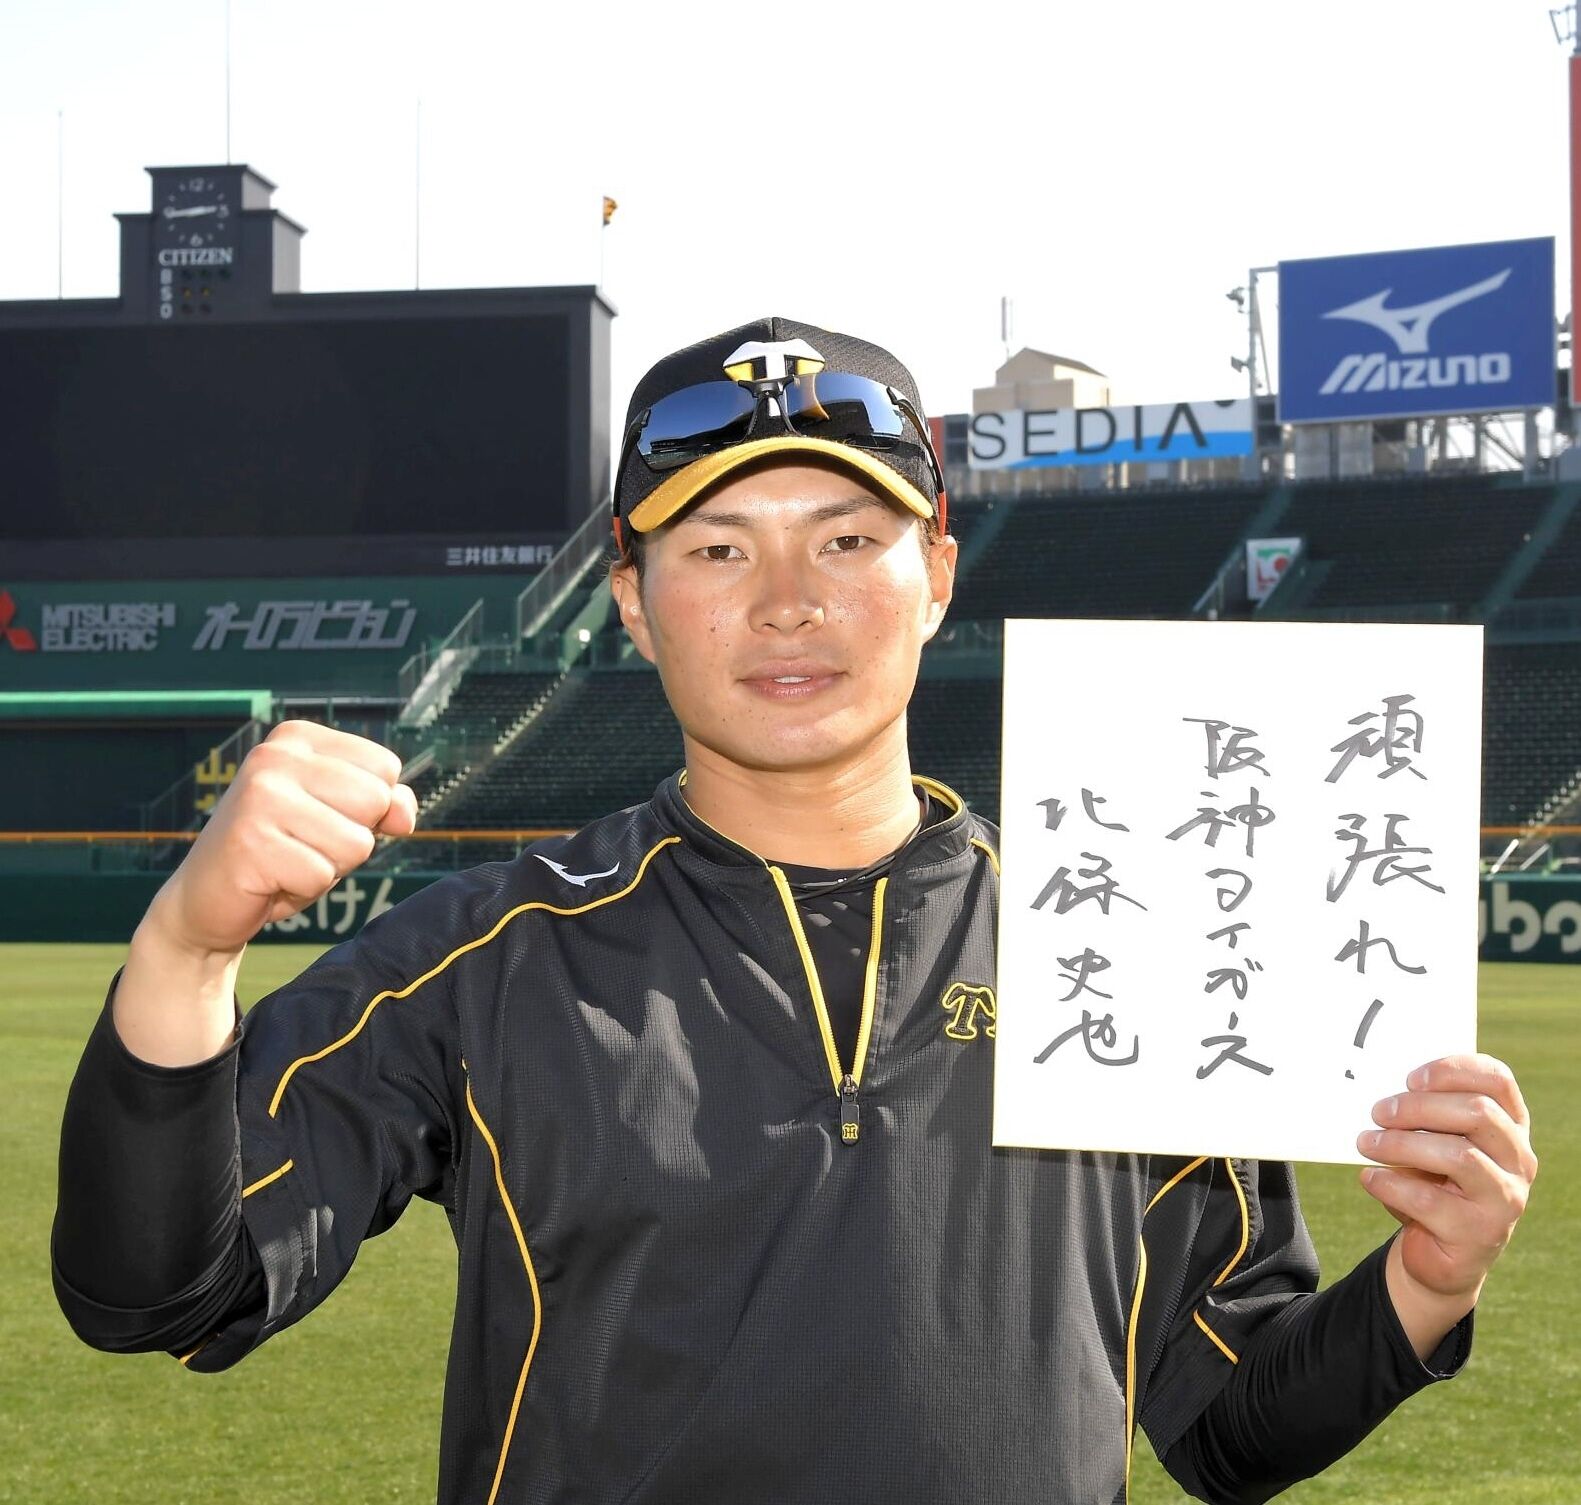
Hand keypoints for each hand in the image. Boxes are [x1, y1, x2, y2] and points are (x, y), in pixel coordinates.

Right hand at [146, 720, 417, 955]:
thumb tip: (403, 815)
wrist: (206, 899)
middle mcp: (275, 756)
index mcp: (298, 738)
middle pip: (376, 801)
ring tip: (289, 862)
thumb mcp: (340, 817)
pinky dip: (304, 889)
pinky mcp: (250, 842)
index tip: (322, 817)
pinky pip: (321, 876)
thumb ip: (385, 803)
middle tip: (304, 845)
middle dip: (352, 837)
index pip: (385, 767)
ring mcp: (260, 796)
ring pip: (356, 843)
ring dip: (329, 866)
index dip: (369, 806)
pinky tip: (271, 880)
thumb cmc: (283, 852)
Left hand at [1357, 1054, 1537, 1360]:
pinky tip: (1369, 1178)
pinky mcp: (1479, 1233)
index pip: (1498, 1082)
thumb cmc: (1435, 1185)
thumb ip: (1424, 1118)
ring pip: (1458, 1155)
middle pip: (1478, 1113)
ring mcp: (1504, 1199)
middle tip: (1378, 1112)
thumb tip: (1383, 1097)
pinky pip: (1429, 1199)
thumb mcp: (1435, 1145)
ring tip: (1366, 1143)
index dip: (1453, 1071)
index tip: (1411, 1078)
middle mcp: (1518, 1161)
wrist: (1442, 1254)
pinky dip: (1390, 1183)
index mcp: (1510, 1128)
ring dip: (1401, 1144)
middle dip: (1419, 1107)